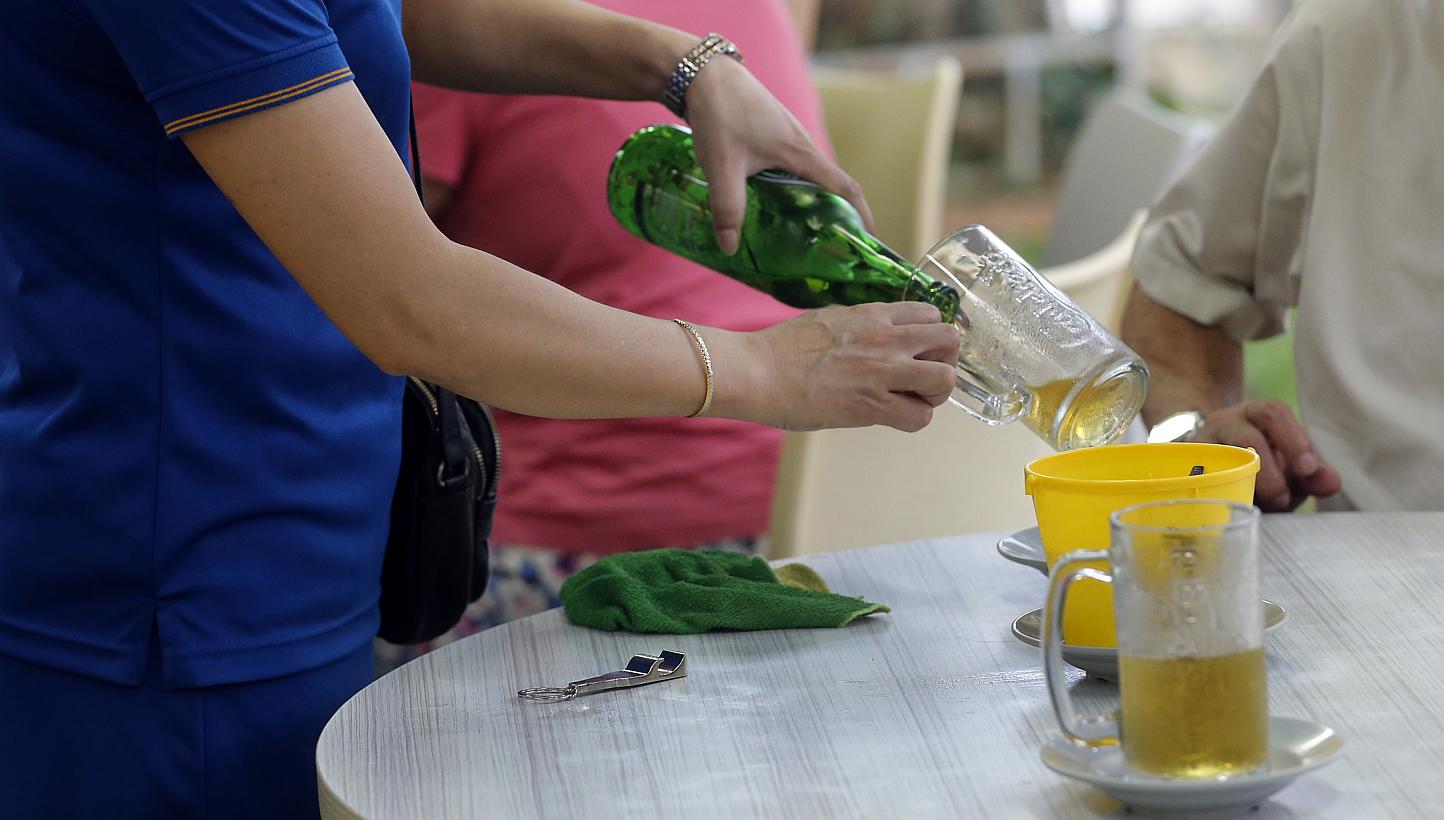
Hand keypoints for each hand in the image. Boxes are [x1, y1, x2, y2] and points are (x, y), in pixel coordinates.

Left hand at [682, 56, 870, 254]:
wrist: (702, 74)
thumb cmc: (719, 113)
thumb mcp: (722, 165)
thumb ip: (728, 207)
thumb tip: (731, 248)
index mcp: (802, 153)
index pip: (845, 188)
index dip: (861, 215)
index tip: (866, 241)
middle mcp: (802, 146)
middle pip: (831, 186)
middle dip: (837, 217)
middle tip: (830, 249)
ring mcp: (788, 139)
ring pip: (810, 177)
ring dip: (813, 204)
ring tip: (803, 235)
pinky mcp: (772, 136)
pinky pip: (793, 169)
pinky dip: (793, 190)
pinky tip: (772, 207)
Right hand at [720, 302, 959, 432]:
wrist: (757, 371)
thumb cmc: (782, 348)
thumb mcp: (829, 317)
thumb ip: (860, 324)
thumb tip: (873, 333)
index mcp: (874, 315)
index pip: (932, 315)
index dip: (931, 337)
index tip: (919, 351)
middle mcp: (886, 339)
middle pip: (950, 340)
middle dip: (944, 360)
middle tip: (924, 376)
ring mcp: (882, 372)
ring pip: (946, 380)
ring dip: (935, 393)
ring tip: (913, 399)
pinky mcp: (872, 406)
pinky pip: (920, 417)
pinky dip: (913, 419)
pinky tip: (893, 416)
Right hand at [1193, 400, 1341, 510]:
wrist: (1205, 464)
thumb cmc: (1255, 468)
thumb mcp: (1287, 469)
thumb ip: (1310, 476)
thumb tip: (1332, 482)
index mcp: (1255, 414)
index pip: (1274, 412)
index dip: (1293, 438)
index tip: (1307, 469)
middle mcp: (1226, 421)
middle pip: (1248, 430)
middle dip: (1270, 463)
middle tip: (1284, 495)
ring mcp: (1201, 443)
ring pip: (1220, 454)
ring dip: (1246, 482)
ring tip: (1263, 504)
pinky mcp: (1184, 466)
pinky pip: (1198, 475)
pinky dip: (1220, 491)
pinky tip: (1235, 506)